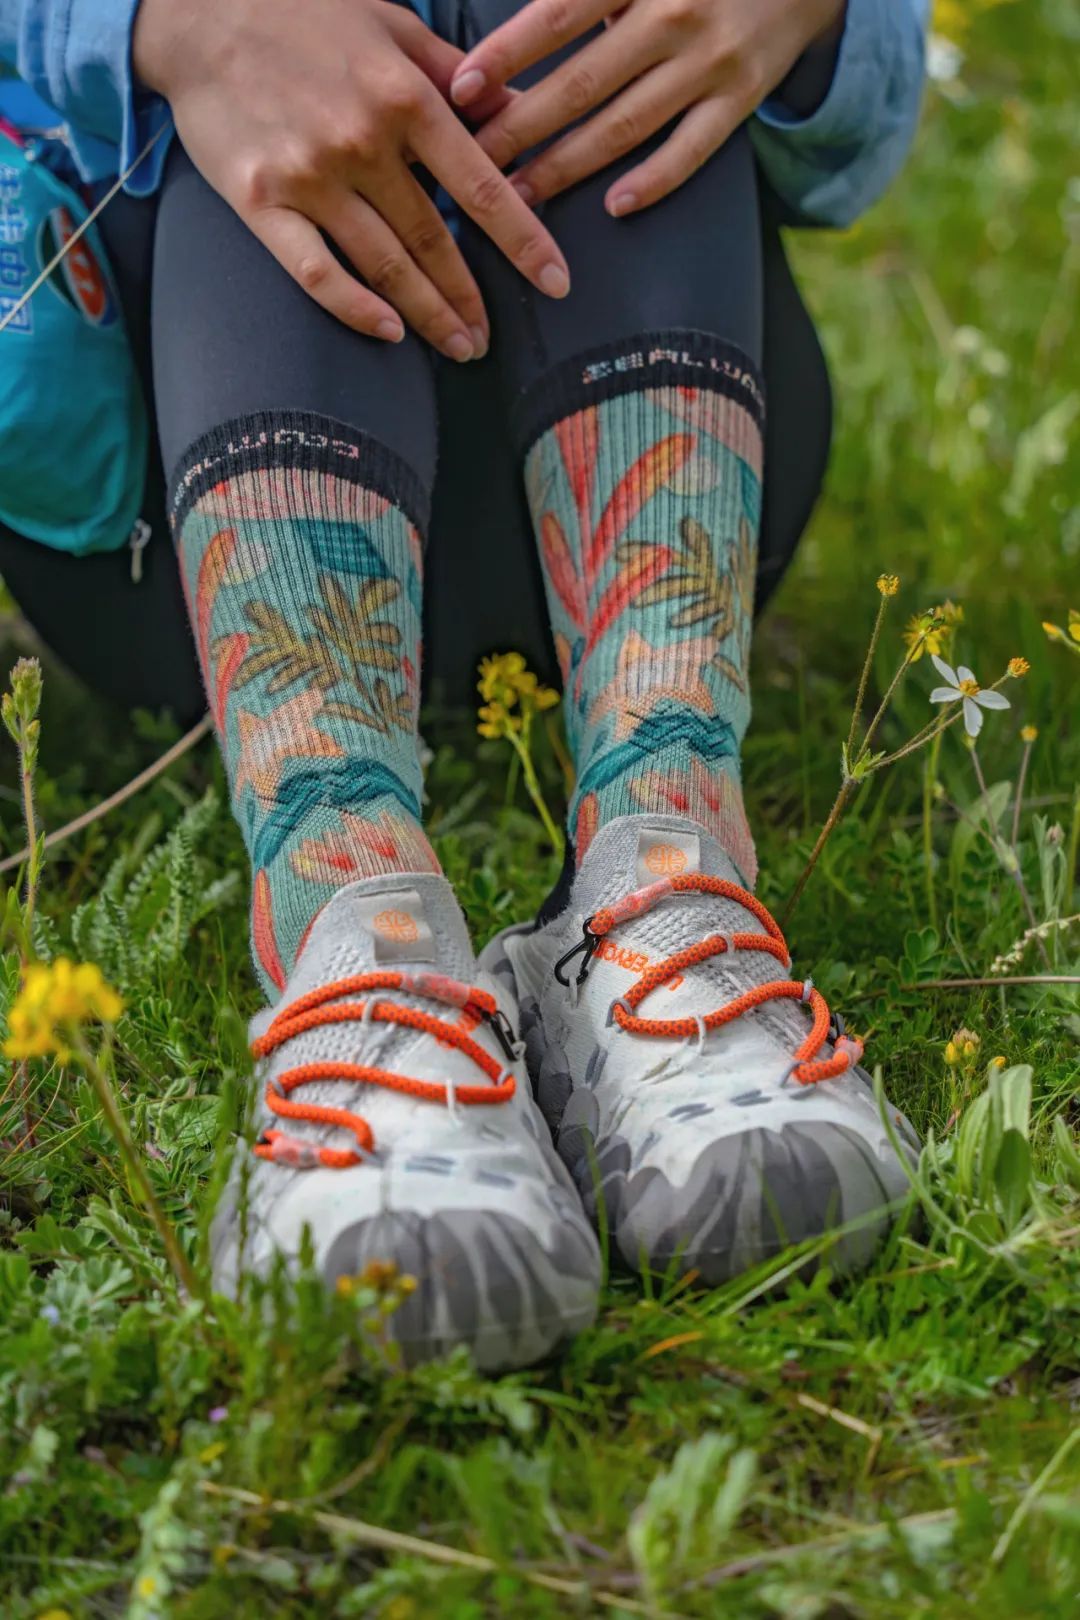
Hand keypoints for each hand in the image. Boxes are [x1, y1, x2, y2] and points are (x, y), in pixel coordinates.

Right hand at [134, 0, 571, 357]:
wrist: (197, 12)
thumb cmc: (303, 13)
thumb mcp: (390, 24)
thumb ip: (454, 74)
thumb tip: (520, 110)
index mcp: (405, 97)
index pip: (481, 186)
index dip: (524, 242)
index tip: (555, 283)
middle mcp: (362, 142)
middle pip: (433, 240)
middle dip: (469, 298)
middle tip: (490, 340)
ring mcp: (310, 176)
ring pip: (385, 265)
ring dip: (427, 315)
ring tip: (458, 348)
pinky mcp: (262, 202)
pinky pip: (315, 272)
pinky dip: (355, 308)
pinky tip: (388, 332)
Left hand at [450, 0, 845, 213]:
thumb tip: (511, 35)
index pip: (557, 14)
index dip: (506, 53)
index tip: (460, 89)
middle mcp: (673, 14)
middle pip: (581, 83)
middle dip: (519, 128)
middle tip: (472, 162)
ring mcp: (710, 61)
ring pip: (623, 126)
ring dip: (565, 165)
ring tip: (518, 195)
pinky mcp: (741, 98)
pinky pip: (690, 151)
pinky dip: (652, 181)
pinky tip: (612, 206)